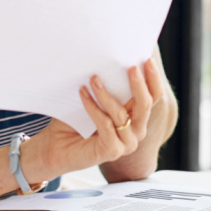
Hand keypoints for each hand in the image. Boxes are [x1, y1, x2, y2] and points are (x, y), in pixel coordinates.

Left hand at [22, 59, 162, 182]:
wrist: (57, 146)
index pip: (154, 97)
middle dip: (138, 84)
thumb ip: (108, 86)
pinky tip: (82, 93)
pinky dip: (92, 107)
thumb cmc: (76, 121)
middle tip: (130, 67)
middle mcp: (136, 131)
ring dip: (105, 94)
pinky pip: (104, 124)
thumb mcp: (96, 99)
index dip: (153, 79)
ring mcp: (126, 143)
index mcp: (136, 116)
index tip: (147, 60)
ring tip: (93, 78)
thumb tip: (109, 60)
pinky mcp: (112, 150)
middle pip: (146, 105)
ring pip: (121, 114)